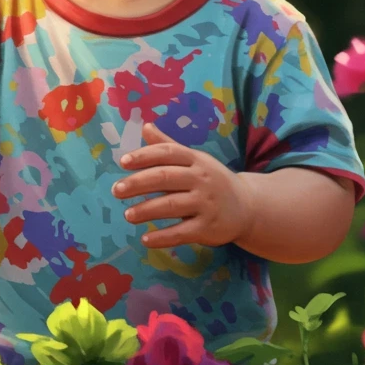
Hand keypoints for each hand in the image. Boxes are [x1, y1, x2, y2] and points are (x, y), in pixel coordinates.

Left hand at [111, 121, 251, 247]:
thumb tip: (145, 126)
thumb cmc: (212, 180)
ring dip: (146, 210)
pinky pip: (181, 232)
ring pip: (171, 205)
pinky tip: (145, 239)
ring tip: (127, 215)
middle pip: (165, 177)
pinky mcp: (208, 227)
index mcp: (196, 159)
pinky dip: (163, 237)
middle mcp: (201, 179)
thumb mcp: (194, 159)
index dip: (144, 156)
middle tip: (116, 190)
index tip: (123, 161)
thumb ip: (168, 146)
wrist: (247, 206)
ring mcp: (206, 203)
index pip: (167, 153)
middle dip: (138, 183)